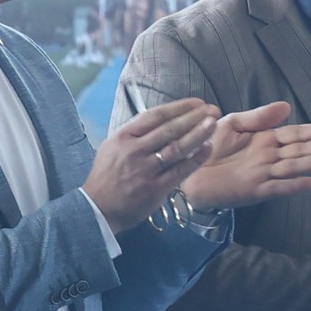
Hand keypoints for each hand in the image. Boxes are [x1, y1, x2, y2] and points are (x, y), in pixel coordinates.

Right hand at [83, 98, 219, 230]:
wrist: (97, 208)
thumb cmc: (105, 177)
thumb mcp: (111, 147)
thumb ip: (135, 134)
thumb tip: (162, 120)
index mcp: (122, 138)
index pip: (154, 116)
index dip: (178, 107)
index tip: (196, 103)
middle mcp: (134, 151)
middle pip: (169, 129)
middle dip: (193, 117)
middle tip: (212, 110)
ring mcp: (145, 170)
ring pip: (176, 148)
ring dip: (197, 134)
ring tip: (213, 124)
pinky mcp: (155, 189)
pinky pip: (179, 171)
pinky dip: (195, 159)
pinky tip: (207, 149)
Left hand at [182, 101, 310, 210]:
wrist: (185, 169)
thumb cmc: (206, 146)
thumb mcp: (232, 124)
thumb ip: (258, 116)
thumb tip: (287, 106)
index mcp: (265, 140)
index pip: (296, 134)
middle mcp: (268, 158)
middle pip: (300, 151)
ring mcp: (263, 174)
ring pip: (294, 167)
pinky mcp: (254, 190)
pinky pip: (278, 187)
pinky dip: (294, 186)